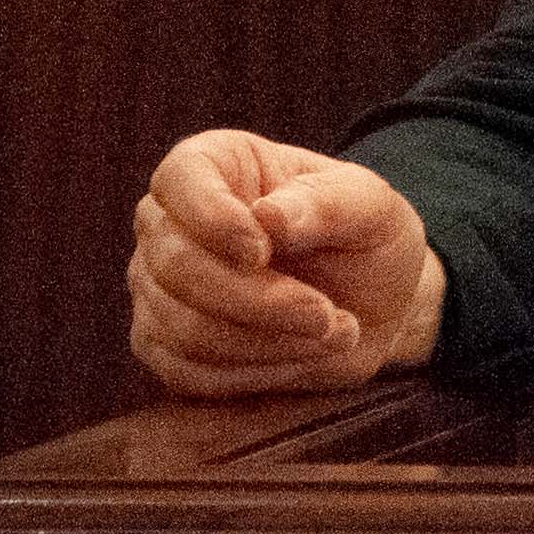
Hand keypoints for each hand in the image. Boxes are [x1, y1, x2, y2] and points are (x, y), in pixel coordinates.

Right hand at [126, 129, 443, 395]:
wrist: (375, 305)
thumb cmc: (367, 238)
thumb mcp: (371, 207)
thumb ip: (326, 204)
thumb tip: (268, 216)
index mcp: (216, 163)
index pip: (181, 177)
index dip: (212, 218)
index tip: (264, 251)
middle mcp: (171, 221)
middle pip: (177, 265)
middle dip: (258, 300)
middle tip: (326, 316)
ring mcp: (158, 286)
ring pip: (184, 328)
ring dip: (267, 341)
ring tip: (334, 333)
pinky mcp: (165, 345)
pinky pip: (188, 370)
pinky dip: (255, 371)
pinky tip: (304, 354)